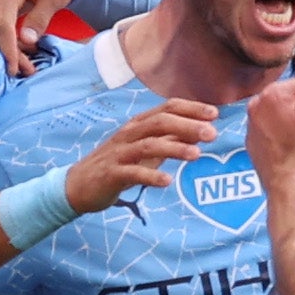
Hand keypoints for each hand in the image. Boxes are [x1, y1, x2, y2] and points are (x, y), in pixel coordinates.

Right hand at [0, 0, 84, 77]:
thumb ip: (42, 16)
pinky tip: (20, 50)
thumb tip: (27, 40)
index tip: (16, 70)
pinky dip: (1, 43)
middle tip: (29, 71)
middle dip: (7, 55)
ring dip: (3, 51)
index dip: (8, 50)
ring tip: (27, 64)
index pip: (2, 26)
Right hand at [64, 99, 216, 213]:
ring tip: (196, 155)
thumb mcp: (147, 150)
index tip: (215, 114)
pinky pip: (132, 173)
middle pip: (160, 122)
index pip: (167, 108)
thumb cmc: (118, 164)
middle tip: (212, 134)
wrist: (79, 186)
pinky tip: (167, 181)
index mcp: (139, 124)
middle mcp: (129, 134)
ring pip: (148, 145)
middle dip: (188, 125)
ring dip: (174, 148)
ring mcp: (119, 153)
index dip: (191, 109)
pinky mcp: (111, 174)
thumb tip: (200, 131)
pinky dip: (151, 176)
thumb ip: (171, 140)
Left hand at [245, 69, 294, 193]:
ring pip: (281, 113)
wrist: (290, 188)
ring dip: (291, 123)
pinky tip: (289, 149)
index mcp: (271, 94)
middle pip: (289, 97)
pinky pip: (272, 129)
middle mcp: (255, 106)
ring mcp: (252, 125)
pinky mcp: (253, 141)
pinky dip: (282, 136)